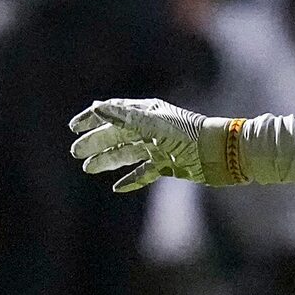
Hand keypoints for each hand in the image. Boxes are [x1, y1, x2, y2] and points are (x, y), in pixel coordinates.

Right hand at [68, 98, 238, 190]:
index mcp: (147, 112)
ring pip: (127, 153)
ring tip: (88, 168)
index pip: (113, 112)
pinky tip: (117, 188)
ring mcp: (160, 147)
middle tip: (75, 153)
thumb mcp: (154, 124)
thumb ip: (125, 117)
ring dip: (107, 160)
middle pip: (117, 134)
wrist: (220, 154)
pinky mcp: (169, 165)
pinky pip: (145, 173)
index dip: (92, 118)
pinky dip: (131, 179)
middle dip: (95, 142)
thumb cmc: (189, 135)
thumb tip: (97, 106)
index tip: (74, 127)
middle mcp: (151, 128)